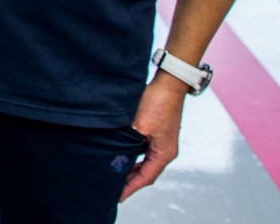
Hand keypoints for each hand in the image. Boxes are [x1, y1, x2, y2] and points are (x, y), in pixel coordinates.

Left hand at [119, 73, 187, 201]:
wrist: (168, 82)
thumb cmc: (157, 102)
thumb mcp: (139, 125)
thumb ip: (128, 141)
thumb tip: (115, 152)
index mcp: (164, 153)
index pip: (146, 177)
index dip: (130, 187)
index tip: (117, 196)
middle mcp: (165, 150)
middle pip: (146, 172)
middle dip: (129, 180)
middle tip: (111, 187)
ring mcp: (162, 141)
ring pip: (144, 161)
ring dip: (130, 167)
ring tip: (113, 173)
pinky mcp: (157, 132)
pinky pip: (143, 150)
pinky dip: (132, 155)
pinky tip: (120, 154)